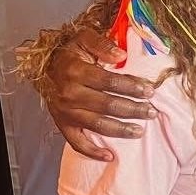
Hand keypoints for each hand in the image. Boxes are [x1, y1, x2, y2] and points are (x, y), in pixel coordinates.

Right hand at [43, 27, 155, 158]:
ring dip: (120, 130)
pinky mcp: (62, 124)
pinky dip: (92, 151)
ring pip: (97, 124)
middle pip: (107, 105)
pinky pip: (76, 142)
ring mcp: (65, 112)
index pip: (110, 81)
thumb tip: (121, 55)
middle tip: (151, 112)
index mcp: (76, 71)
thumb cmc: (70, 53)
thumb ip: (101, 43)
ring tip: (140, 131)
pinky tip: (110, 155)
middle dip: (133, 109)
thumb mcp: (83, 39)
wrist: (44, 68)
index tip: (150, 90)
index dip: (132, 87)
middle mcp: (70, 94)